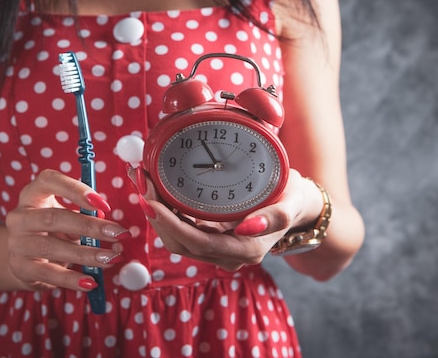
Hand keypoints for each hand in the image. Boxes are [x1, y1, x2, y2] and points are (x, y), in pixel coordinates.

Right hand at [5, 169, 130, 290]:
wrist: (21, 258)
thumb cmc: (51, 230)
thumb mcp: (64, 216)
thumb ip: (83, 215)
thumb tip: (109, 225)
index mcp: (32, 194)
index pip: (49, 181)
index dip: (76, 190)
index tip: (103, 204)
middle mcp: (20, 217)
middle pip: (54, 217)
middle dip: (90, 227)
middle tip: (118, 234)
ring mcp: (17, 243)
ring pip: (52, 247)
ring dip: (86, 254)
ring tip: (111, 258)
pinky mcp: (20, 267)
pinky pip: (49, 274)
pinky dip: (72, 279)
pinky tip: (90, 282)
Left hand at [136, 169, 308, 270]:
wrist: (297, 205)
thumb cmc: (292, 198)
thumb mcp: (290, 202)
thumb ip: (275, 217)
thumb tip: (246, 227)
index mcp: (245, 250)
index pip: (196, 242)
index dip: (169, 223)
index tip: (150, 198)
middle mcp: (228, 256)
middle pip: (180, 242)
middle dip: (156, 214)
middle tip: (141, 181)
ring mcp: (218, 250)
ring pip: (177, 239)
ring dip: (156, 213)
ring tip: (142, 182)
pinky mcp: (211, 239)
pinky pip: (182, 231)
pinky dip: (165, 213)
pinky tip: (155, 191)